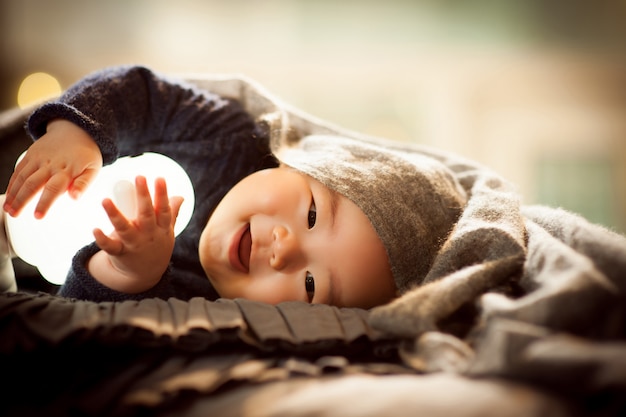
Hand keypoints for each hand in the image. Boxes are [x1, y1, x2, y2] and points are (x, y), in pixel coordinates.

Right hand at [3, 119, 102, 218]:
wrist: (76, 130)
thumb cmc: (86, 155)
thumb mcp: (93, 168)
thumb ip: (84, 184)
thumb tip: (74, 197)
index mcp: (67, 170)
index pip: (53, 188)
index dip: (45, 203)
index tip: (38, 216)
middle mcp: (50, 164)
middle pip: (32, 184)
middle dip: (22, 201)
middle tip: (15, 215)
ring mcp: (38, 159)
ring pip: (22, 177)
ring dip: (13, 194)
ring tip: (8, 210)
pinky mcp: (31, 154)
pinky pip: (18, 170)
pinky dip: (12, 183)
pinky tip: (9, 195)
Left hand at [88, 176, 183, 293]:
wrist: (146, 275)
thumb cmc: (156, 246)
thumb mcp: (167, 231)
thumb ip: (172, 213)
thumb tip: (180, 196)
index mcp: (162, 228)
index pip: (164, 210)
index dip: (162, 194)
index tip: (159, 178)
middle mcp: (149, 235)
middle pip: (146, 215)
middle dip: (144, 196)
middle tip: (139, 177)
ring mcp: (134, 245)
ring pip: (125, 229)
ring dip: (114, 215)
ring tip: (105, 200)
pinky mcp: (120, 253)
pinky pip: (110, 247)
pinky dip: (102, 239)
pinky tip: (94, 229)